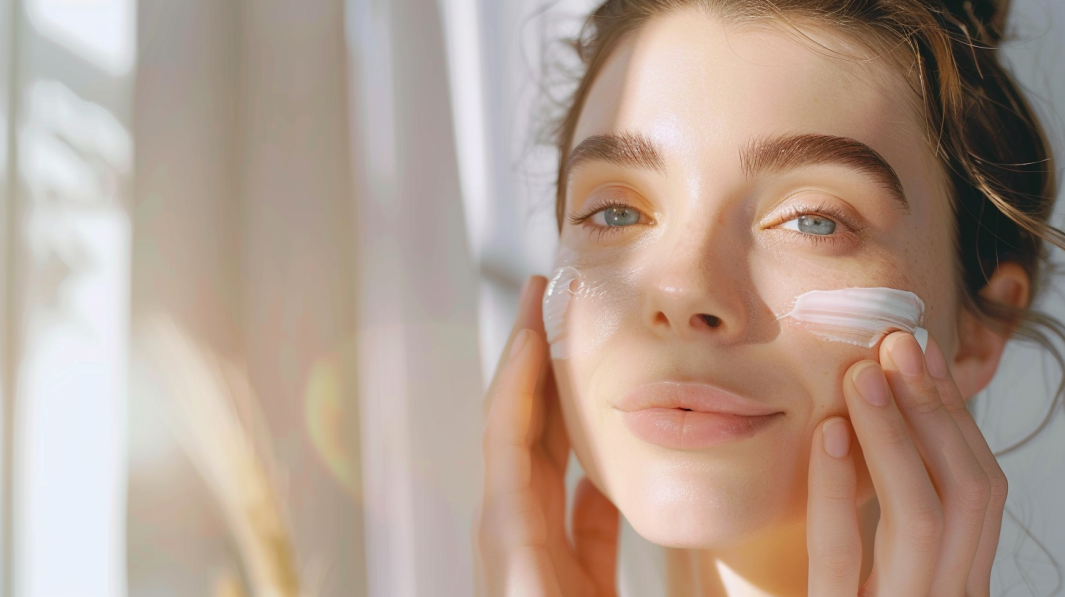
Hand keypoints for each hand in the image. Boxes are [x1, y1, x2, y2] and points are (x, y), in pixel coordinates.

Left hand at [474, 275, 620, 596]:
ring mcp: (538, 550)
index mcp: (507, 533)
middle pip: (522, 427)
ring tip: (588, 350)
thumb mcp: (538, 588)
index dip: (519, 367)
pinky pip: (580, 507)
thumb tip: (615, 490)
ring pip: (550, 460)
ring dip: (564, 402)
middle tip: (553, 299)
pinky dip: (597, 467)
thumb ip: (578, 540)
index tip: (537, 313)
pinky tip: (621, 447)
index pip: (506, 430)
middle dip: (535, 359)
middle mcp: (514, 532)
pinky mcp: (568, 573)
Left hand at [807, 331, 1007, 595]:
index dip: (952, 417)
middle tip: (900, 343)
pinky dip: (839, 488)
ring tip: (864, 373)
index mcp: (953, 582)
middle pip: (968, 496)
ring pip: (924, 519)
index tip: (920, 354)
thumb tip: (869, 417)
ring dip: (897, 435)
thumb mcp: (864, 569)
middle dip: (936, 412)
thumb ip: (877, 517)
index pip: (975, 491)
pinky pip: (842, 556)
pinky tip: (827, 432)